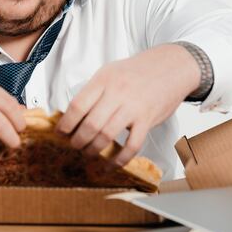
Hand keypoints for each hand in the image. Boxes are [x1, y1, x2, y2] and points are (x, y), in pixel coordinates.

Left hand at [55, 44, 200, 165]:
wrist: (171, 66)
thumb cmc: (137, 71)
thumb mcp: (110, 72)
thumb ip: (93, 91)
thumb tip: (72, 114)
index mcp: (103, 80)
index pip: (78, 105)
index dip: (66, 123)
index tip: (61, 132)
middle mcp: (117, 93)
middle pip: (90, 124)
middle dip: (78, 140)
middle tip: (74, 146)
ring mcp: (133, 107)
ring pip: (107, 135)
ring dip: (94, 150)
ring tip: (89, 153)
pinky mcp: (147, 120)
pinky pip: (131, 145)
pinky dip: (119, 159)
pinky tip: (111, 164)